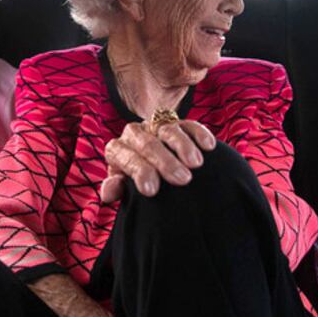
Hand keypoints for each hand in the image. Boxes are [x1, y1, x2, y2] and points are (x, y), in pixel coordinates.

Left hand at [99, 119, 215, 201]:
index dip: (139, 173)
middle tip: (182, 179)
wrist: (154, 172)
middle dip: (165, 162)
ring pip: (168, 131)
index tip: (151, 190)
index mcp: (117, 149)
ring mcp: (156, 126)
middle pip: (148, 144)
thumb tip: (108, 193)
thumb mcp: (125, 187)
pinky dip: (198, 134)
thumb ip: (118, 188)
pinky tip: (208, 146)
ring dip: (183, 146)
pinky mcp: (178, 123)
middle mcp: (134, 134)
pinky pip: (188, 124)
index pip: (125, 157)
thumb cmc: (139, 184)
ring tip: (196, 164)